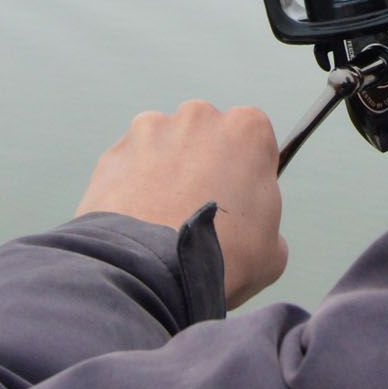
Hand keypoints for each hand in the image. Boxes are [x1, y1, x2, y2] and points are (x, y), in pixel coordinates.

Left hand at [75, 101, 287, 307]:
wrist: (153, 272)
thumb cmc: (222, 256)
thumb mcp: (272, 250)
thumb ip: (265, 222)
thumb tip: (251, 228)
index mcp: (247, 129)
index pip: (255, 142)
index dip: (249, 174)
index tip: (242, 202)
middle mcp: (199, 116)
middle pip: (207, 137)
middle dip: (205, 165)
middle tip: (201, 211)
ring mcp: (152, 130)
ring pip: (165, 147)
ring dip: (166, 173)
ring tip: (164, 221)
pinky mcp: (115, 152)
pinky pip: (130, 167)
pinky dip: (133, 187)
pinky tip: (138, 223)